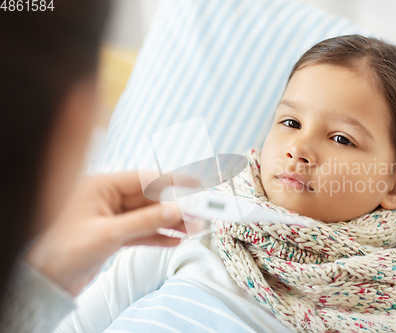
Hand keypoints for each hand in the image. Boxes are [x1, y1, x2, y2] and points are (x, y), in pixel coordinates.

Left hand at [25, 171, 197, 296]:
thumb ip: (145, 221)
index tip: (195, 185)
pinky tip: (175, 240)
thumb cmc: (64, 252)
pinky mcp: (112, 235)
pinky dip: (158, 236)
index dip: (172, 181)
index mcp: (100, 186)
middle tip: (199, 214)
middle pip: (150, 198)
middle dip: (175, 207)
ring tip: (193, 229)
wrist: (45, 281)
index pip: (144, 178)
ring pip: (148, 216)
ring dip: (170, 222)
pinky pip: (141, 231)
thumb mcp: (108, 234)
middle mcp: (106, 198)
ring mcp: (110, 217)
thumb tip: (176, 210)